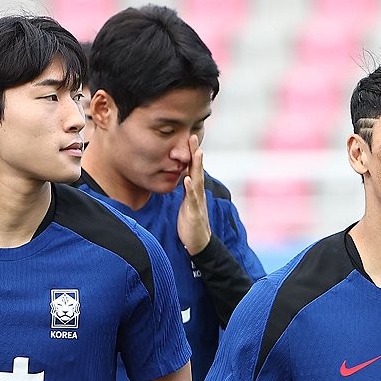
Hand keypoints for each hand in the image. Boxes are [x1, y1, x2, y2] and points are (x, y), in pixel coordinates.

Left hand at [176, 135, 211, 255]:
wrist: (198, 243)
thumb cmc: (190, 223)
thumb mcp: (186, 203)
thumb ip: (186, 190)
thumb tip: (182, 177)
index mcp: (194, 191)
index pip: (192, 169)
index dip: (191, 154)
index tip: (189, 138)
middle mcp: (197, 194)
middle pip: (196, 170)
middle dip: (195, 153)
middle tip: (194, 136)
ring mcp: (197, 202)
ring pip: (197, 181)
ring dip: (196, 167)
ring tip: (196, 153)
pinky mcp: (194, 213)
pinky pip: (192, 199)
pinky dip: (190, 189)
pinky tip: (186, 179)